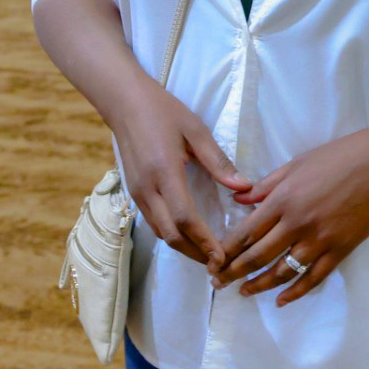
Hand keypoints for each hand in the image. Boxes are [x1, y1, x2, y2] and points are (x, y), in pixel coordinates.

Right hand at [111, 88, 250, 269]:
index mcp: (165, 173)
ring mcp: (137, 193)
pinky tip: (188, 237)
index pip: (185, 218)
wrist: (124, 102)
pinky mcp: (134, 192)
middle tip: (220, 266)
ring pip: (160, 233)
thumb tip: (244, 187)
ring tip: (207, 257)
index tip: (223, 256)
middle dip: (196, 254)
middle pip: (171, 235)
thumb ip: (218, 161)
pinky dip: (172, 235)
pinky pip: (153, 222)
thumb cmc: (163, 111)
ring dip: (184, 248)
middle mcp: (148, 189)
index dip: (204, 241)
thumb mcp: (195, 130)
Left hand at [212, 126, 368, 306]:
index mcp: (283, 200)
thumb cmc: (338, 157)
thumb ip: (266, 186)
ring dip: (259, 285)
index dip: (227, 250)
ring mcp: (320, 240)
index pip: (246, 232)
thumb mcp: (296, 164)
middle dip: (235, 272)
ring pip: (282, 271)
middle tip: (219, 283)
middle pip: (258, 256)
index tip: (213, 261)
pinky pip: (313, 278)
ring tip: (243, 292)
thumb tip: (237, 200)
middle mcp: (297, 224)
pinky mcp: (340, 250)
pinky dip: (296, 292)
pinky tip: (281, 300)